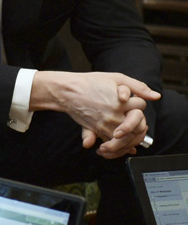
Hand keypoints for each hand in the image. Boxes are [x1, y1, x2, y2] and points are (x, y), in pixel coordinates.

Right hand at [34, 71, 157, 157]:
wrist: (68, 91)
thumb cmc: (90, 82)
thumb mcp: (116, 78)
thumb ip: (138, 86)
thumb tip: (156, 96)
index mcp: (121, 102)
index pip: (141, 105)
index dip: (138, 101)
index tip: (132, 99)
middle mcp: (114, 115)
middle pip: (138, 125)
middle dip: (139, 122)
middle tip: (135, 118)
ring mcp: (105, 125)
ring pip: (127, 138)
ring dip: (132, 136)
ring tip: (130, 131)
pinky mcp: (96, 130)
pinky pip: (113, 144)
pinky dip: (120, 146)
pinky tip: (120, 141)